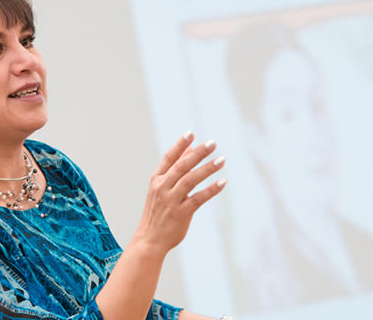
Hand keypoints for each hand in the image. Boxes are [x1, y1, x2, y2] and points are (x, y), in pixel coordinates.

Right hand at [131, 130, 226, 255]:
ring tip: (222, 160)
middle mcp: (163, 187)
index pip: (169, 158)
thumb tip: (189, 149)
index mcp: (157, 179)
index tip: (191, 133)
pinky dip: (211, 189)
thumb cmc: (158, 212)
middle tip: (213, 143)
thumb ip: (174, 169)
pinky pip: (198, 198)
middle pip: (182, 165)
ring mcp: (171, 200)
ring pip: (191, 179)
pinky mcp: (181, 213)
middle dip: (198, 153)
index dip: (180, 145)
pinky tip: (222, 182)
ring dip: (207, 168)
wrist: (150, 240)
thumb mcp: (161, 188)